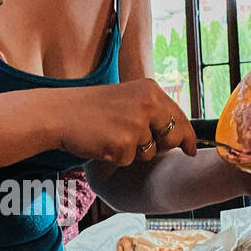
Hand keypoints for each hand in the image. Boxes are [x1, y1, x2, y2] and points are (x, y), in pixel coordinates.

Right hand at [56, 79, 195, 165]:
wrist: (59, 113)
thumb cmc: (90, 108)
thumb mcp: (125, 99)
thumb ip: (150, 112)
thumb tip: (177, 136)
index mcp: (149, 90)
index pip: (178, 116)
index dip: (187, 135)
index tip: (191, 149)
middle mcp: (147, 105)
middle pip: (172, 136)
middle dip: (164, 146)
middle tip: (141, 143)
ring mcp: (136, 125)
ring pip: (149, 151)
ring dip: (133, 151)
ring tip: (110, 134)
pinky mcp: (124, 145)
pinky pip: (129, 160)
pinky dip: (117, 156)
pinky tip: (102, 142)